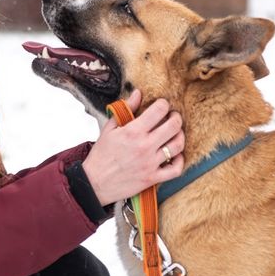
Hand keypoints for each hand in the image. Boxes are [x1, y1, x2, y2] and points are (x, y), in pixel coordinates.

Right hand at [81, 90, 184, 205]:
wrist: (94, 182)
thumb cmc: (101, 155)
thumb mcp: (109, 128)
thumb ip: (125, 109)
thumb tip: (138, 93)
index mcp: (133, 131)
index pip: (159, 110)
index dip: (164, 104)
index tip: (162, 105)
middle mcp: (144, 146)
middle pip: (174, 126)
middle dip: (176, 117)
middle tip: (173, 117)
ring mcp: (150, 163)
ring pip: (178, 145)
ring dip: (180, 136)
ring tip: (175, 133)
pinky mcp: (152, 178)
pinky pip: (175, 169)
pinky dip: (180, 160)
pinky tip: (175, 155)